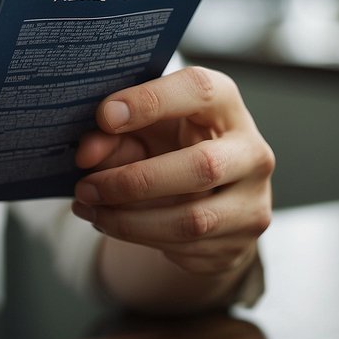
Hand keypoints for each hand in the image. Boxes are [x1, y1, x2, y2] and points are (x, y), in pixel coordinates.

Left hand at [72, 66, 273, 277]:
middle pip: (204, 166)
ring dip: (128, 219)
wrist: (208, 195)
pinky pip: (186, 247)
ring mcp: (252, 202)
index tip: (104, 116)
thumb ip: (112, 133)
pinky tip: (108, 223)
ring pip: (193, 220)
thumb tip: (86, 154)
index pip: (198, 90)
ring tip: (88, 208)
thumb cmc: (170, 144)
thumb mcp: (141, 128)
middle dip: (134, 181)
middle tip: (86, 186)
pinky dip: (137, 237)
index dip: (150, 101)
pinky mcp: (239, 243)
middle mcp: (251, 152)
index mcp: (226, 105)